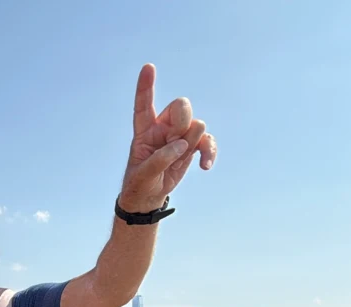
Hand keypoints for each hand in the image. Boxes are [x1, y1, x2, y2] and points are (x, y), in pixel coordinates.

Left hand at [119, 64, 216, 212]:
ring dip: (193, 142)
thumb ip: (160, 159)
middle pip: (180, 107)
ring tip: (180, 160)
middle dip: (182, 121)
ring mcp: (179, 136)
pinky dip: (209, 152)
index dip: (146, 86)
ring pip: (196, 124)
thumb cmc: (140, 182)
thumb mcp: (144, 174)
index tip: (148, 67)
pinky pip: (208, 141)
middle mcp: (163, 128)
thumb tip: (181, 144)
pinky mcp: (192, 146)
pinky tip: (206, 166)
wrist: (149, 195)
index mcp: (144, 130)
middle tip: (175, 142)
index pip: (144, 105)